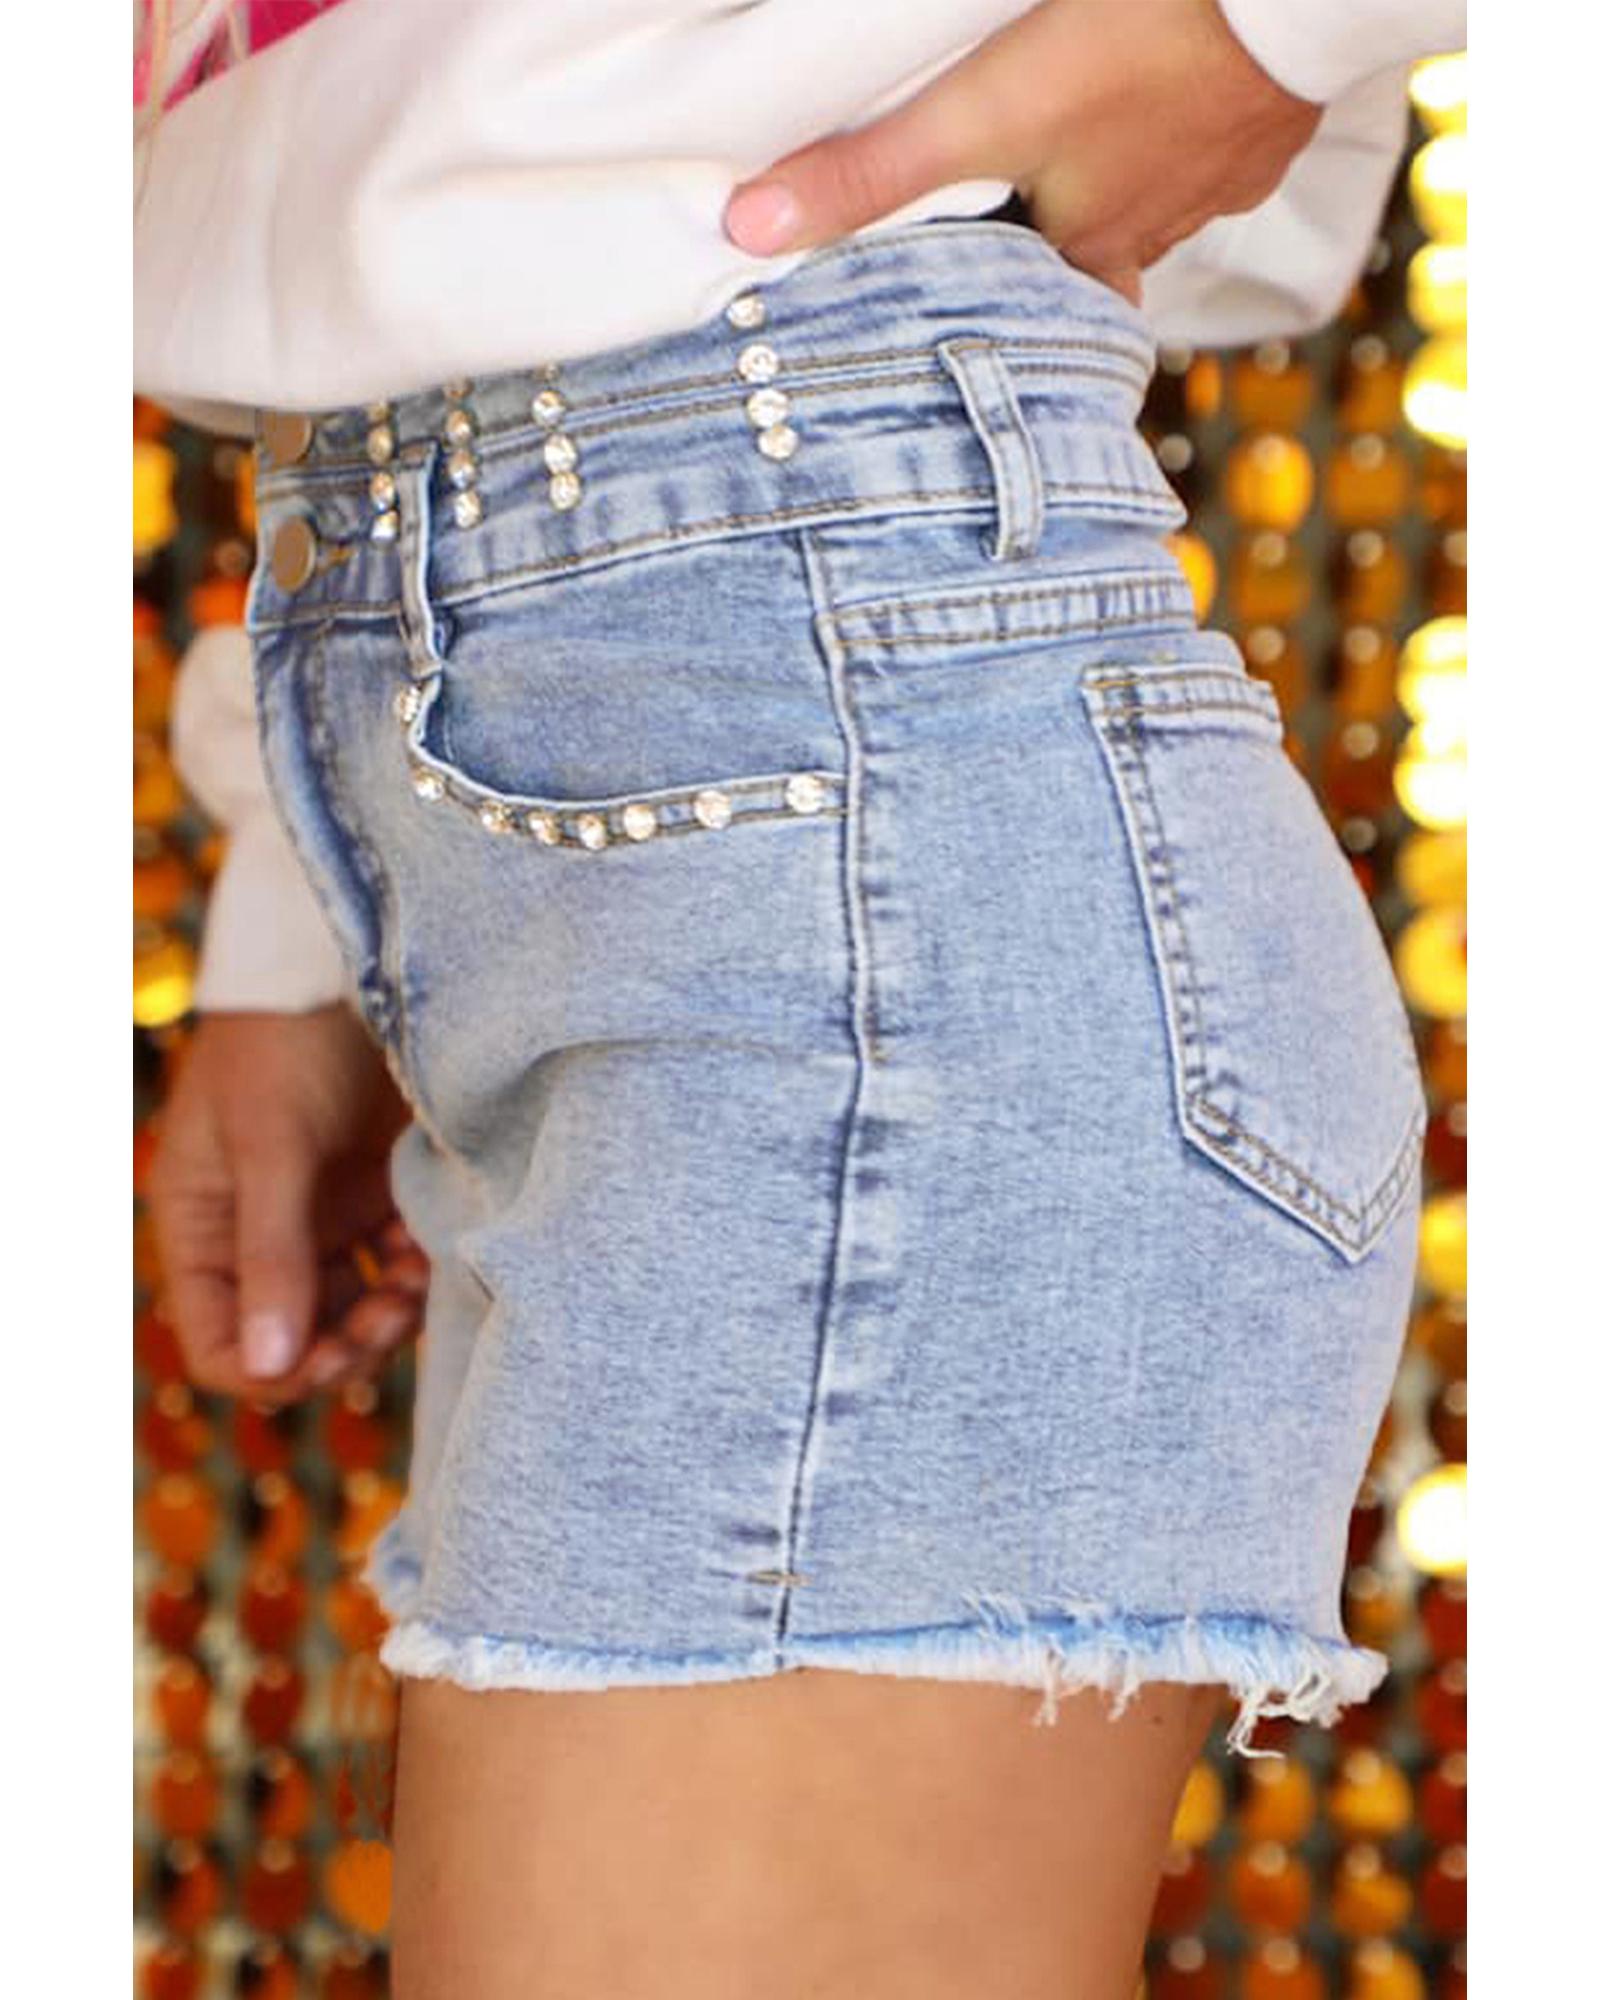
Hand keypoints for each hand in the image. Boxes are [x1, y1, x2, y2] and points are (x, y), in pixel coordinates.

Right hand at [146, 1005, 429, 1403]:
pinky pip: (402, 1261)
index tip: (336, 1354)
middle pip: (301, 1339)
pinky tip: (440, 1244)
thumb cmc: (287, 1042)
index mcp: (206, 1229)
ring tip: (420, 1277)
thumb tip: (270, 1365)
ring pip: (358, 1307)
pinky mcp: (381, 1191)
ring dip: (390, 1311)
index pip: (224, 1344)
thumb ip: (274, 1254)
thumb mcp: (272, 1145)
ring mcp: (325, 1216)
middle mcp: (262, 1235)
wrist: (351, 962)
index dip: (277, 1369)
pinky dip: (422, 1266)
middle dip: (347, 1342)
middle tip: (393, 1313)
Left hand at [722, 0, 1321, 305]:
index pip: (1056, 316)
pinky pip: (1220, 130)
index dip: (1024, 319)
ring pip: (1160, 189)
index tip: (997, 322)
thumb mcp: (983, 116)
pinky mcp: (1271, 109)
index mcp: (1098, 245)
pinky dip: (1190, 114)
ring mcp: (1228, 169)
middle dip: (1067, 237)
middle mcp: (1165, 227)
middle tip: (1030, 219)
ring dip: (1126, 169)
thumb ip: (874, 174)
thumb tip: (751, 231)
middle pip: (1104, 253)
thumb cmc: (1139, 50)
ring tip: (1090, 144)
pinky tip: (1172, 83)